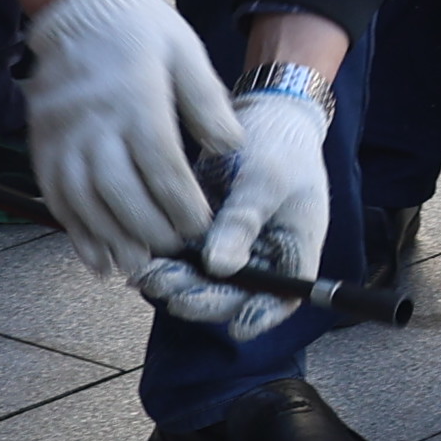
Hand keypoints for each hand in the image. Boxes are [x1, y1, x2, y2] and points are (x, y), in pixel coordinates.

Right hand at [13, 0, 230, 290]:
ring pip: (84, 201)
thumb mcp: (186, 54)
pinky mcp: (42, 144)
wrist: (77, 8)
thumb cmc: (141, 31)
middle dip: (149, 230)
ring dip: (109, 240)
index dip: (181, 204)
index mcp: (137, 103)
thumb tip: (231, 147)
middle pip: (121, 192)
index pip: (161, 167)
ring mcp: (63, 137)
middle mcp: (95, 125)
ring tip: (134, 268)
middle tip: (174, 256)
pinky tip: (94, 255)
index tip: (201, 230)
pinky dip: (74, 231)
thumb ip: (208, 103)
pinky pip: (55, 196)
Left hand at [136, 77, 330, 338]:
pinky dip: (169, 264)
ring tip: (150, 276)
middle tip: (173, 293)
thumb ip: (243, 223)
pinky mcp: (209, 237)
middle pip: (237, 296)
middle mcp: (266, 258)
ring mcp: (236, 249)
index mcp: (295, 249)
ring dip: (180, 285)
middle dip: (204, 299)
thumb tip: (218, 267)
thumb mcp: (266, 181)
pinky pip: (189, 262)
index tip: (238, 325)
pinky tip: (145, 262)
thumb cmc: (280, 146)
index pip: (284, 297)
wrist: (264, 116)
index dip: (262, 315)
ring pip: (207, 283)